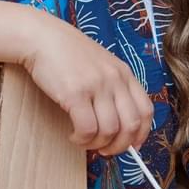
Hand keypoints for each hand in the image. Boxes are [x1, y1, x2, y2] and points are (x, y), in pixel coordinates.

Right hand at [20, 15, 154, 156]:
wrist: (42, 37)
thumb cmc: (68, 53)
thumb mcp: (101, 65)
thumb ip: (113, 88)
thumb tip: (118, 124)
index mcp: (124, 73)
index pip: (146, 110)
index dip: (141, 134)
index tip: (132, 146)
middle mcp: (115, 79)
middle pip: (130, 125)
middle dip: (119, 146)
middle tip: (105, 151)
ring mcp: (96, 85)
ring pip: (109, 131)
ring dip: (97, 144)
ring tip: (84, 141)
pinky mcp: (76, 93)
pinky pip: (87, 128)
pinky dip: (82, 139)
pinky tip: (73, 135)